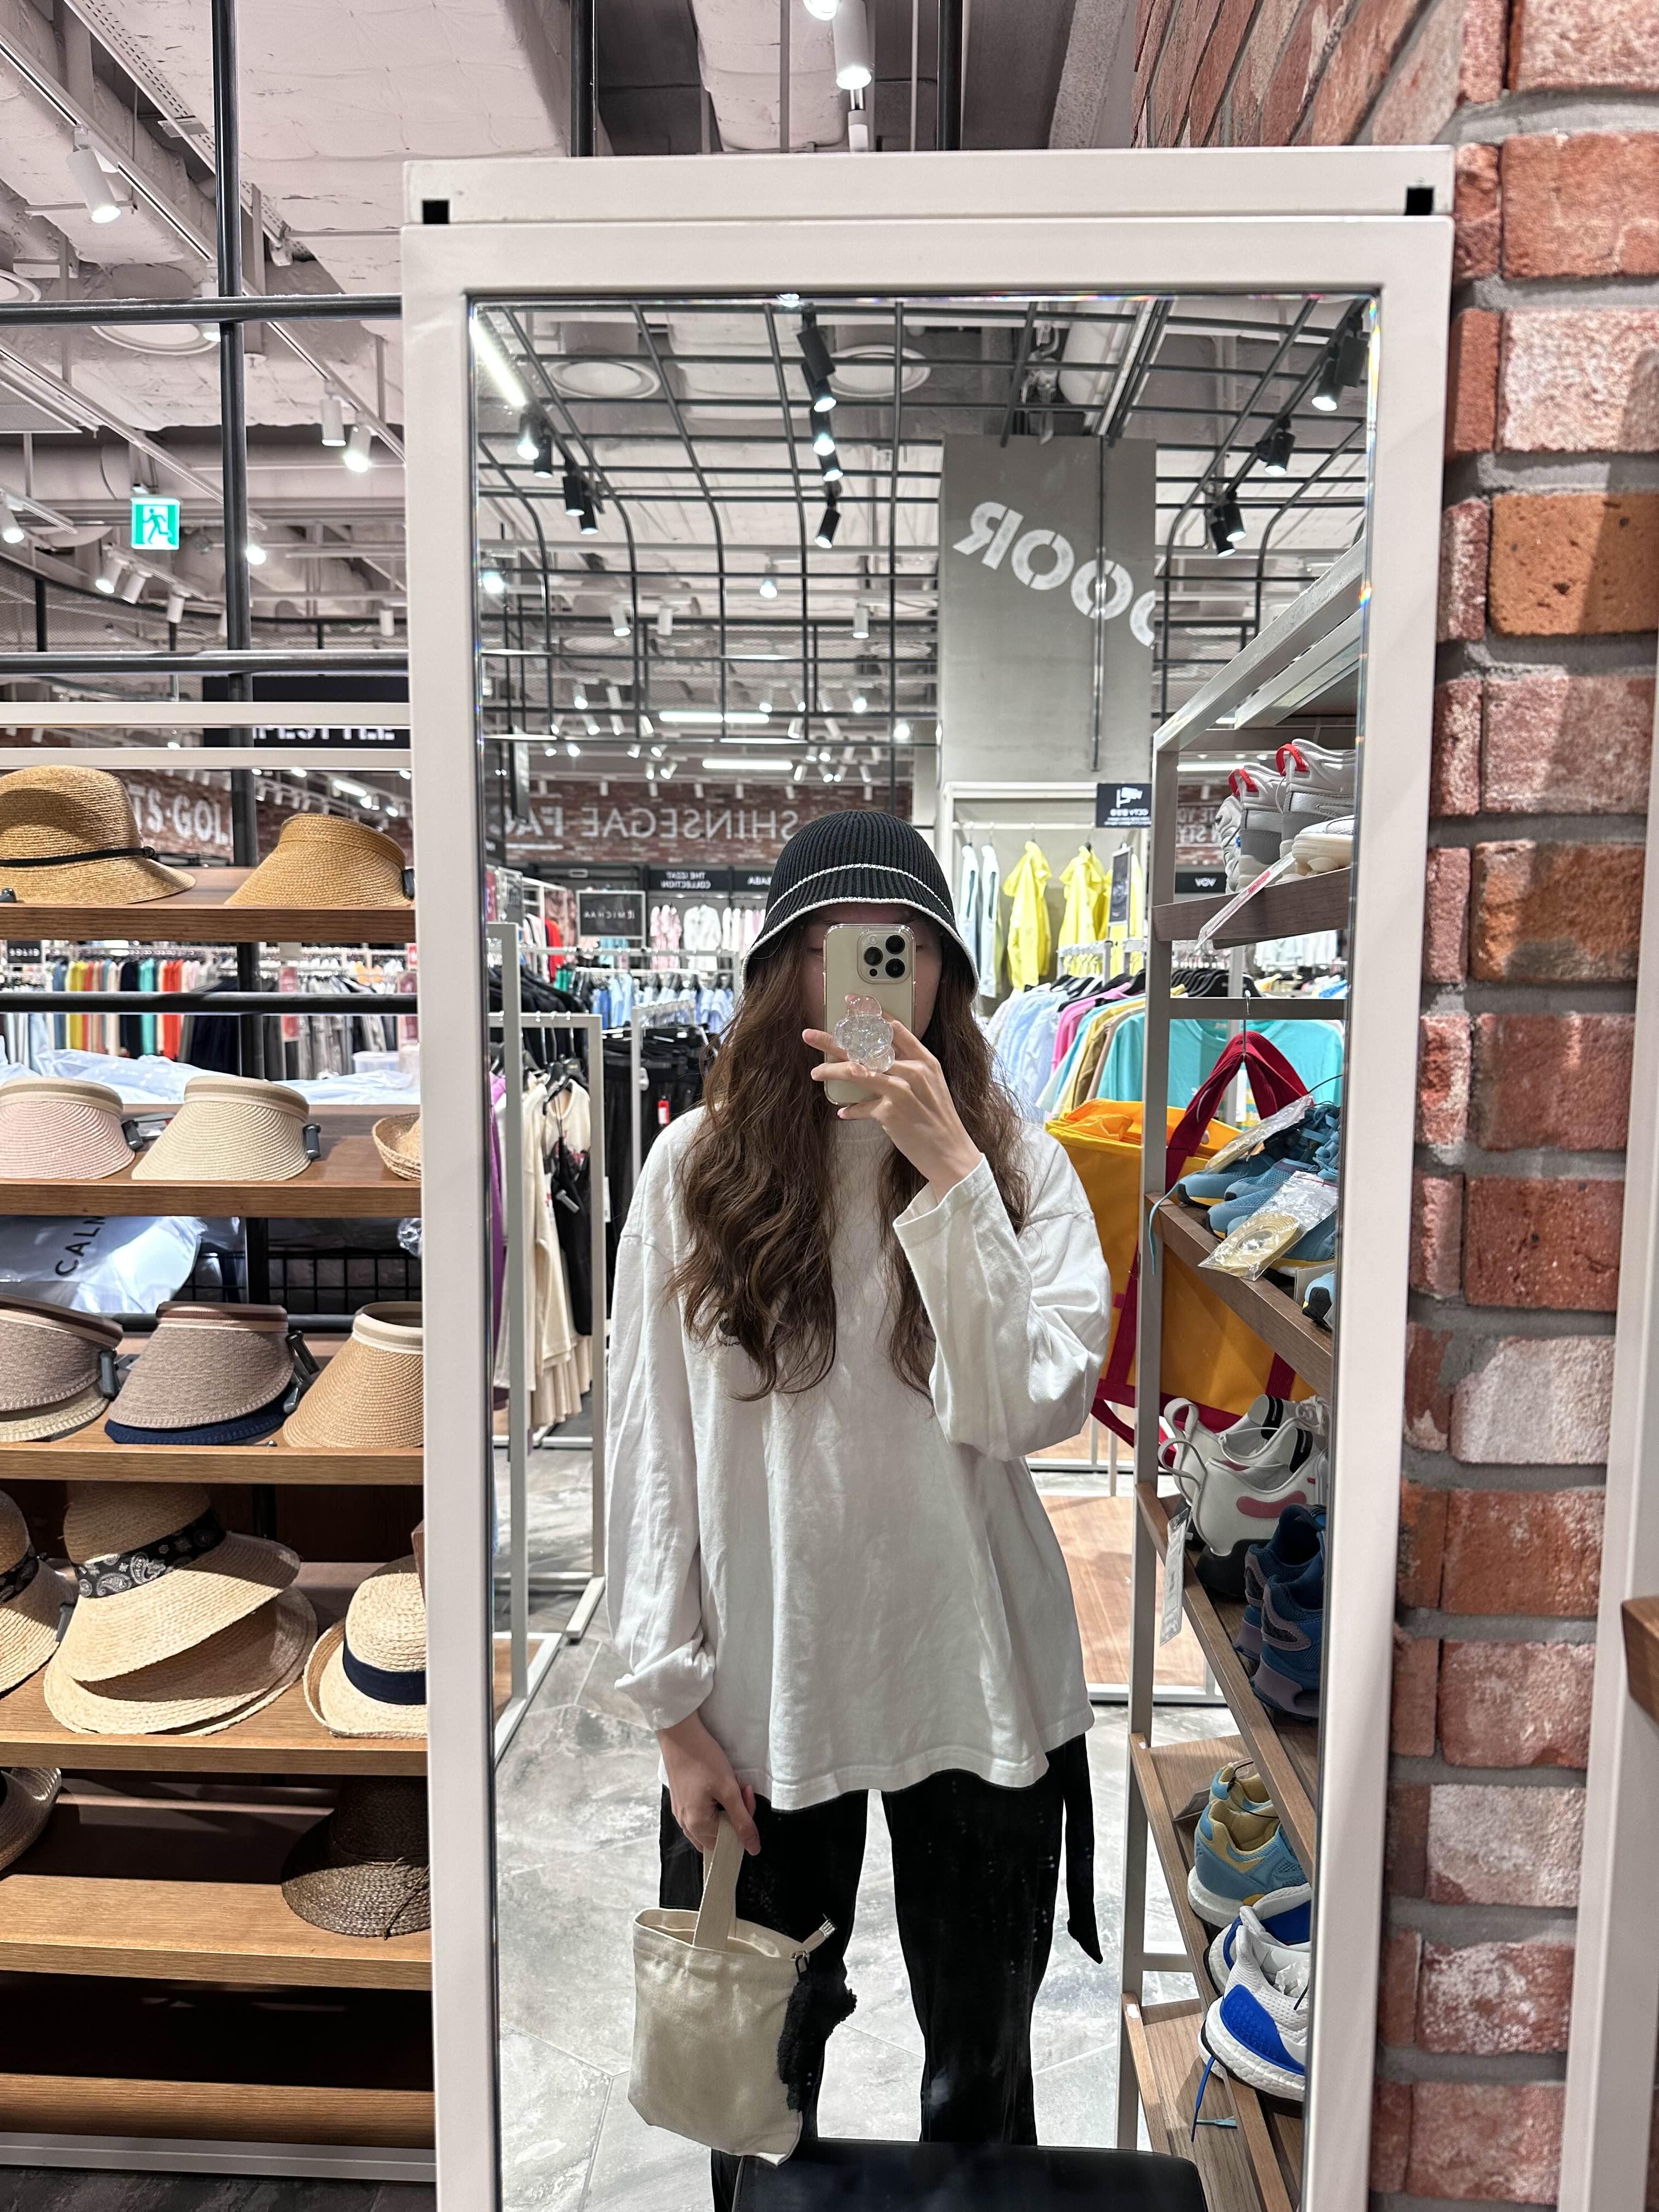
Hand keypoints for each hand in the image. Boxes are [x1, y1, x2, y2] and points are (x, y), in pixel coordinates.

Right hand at [659, 1710, 759, 1855]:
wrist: (679, 1734)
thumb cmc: (703, 1759)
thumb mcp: (728, 1789)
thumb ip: (742, 1821)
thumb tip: (753, 1849)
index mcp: (697, 1825)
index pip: (729, 1840)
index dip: (744, 1821)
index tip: (746, 1794)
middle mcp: (685, 1825)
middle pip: (719, 1835)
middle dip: (735, 1816)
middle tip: (740, 1789)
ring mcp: (680, 1814)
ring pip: (711, 1826)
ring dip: (725, 1811)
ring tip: (729, 1786)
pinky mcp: (680, 1802)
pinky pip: (701, 1816)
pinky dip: (714, 1806)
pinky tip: (717, 1786)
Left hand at [804, 1019, 982, 1196]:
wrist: (950, 1153)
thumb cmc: (938, 1120)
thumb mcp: (930, 1086)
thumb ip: (908, 1069)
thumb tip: (878, 1062)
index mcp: (925, 1060)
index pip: (894, 1028)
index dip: (871, 1014)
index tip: (850, 1003)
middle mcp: (913, 1071)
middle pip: (867, 1048)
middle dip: (834, 1040)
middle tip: (810, 1034)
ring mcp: (902, 1090)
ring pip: (858, 1071)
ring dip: (832, 1071)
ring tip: (815, 1071)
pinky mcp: (891, 1112)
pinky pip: (862, 1106)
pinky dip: (851, 1109)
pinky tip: (843, 1112)